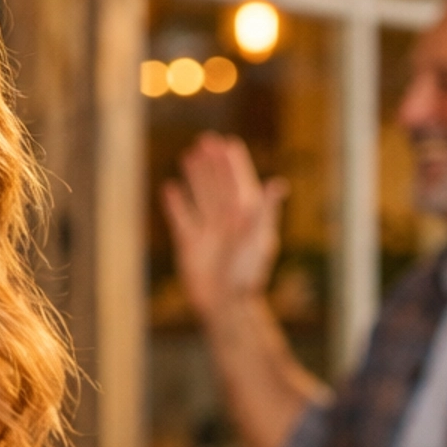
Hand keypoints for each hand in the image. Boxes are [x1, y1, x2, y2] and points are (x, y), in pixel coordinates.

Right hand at [161, 133, 285, 319]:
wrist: (224, 305)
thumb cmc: (247, 275)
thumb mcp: (259, 240)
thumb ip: (265, 211)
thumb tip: (277, 184)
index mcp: (246, 218)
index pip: (239, 182)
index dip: (234, 163)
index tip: (228, 143)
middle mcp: (227, 222)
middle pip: (218, 185)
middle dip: (212, 163)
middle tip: (205, 140)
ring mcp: (208, 232)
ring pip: (200, 197)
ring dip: (195, 177)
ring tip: (188, 156)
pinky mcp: (189, 245)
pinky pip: (181, 218)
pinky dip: (175, 204)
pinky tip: (169, 189)